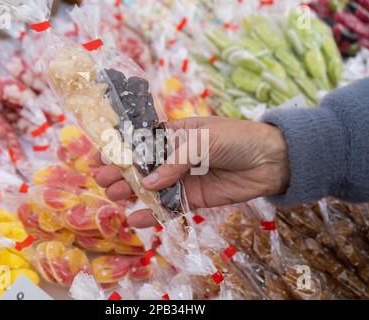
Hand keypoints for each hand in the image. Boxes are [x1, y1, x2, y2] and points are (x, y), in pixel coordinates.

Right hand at [95, 116, 289, 227]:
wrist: (270, 160)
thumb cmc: (235, 139)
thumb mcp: (202, 140)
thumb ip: (174, 160)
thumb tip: (147, 184)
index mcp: (173, 134)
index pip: (139, 142)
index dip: (118, 149)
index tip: (98, 158)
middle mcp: (173, 157)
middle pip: (140, 167)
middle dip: (120, 173)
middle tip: (102, 182)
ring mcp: (182, 178)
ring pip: (150, 188)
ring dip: (130, 193)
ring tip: (113, 198)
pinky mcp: (192, 198)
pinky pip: (168, 207)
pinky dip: (152, 214)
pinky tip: (135, 219)